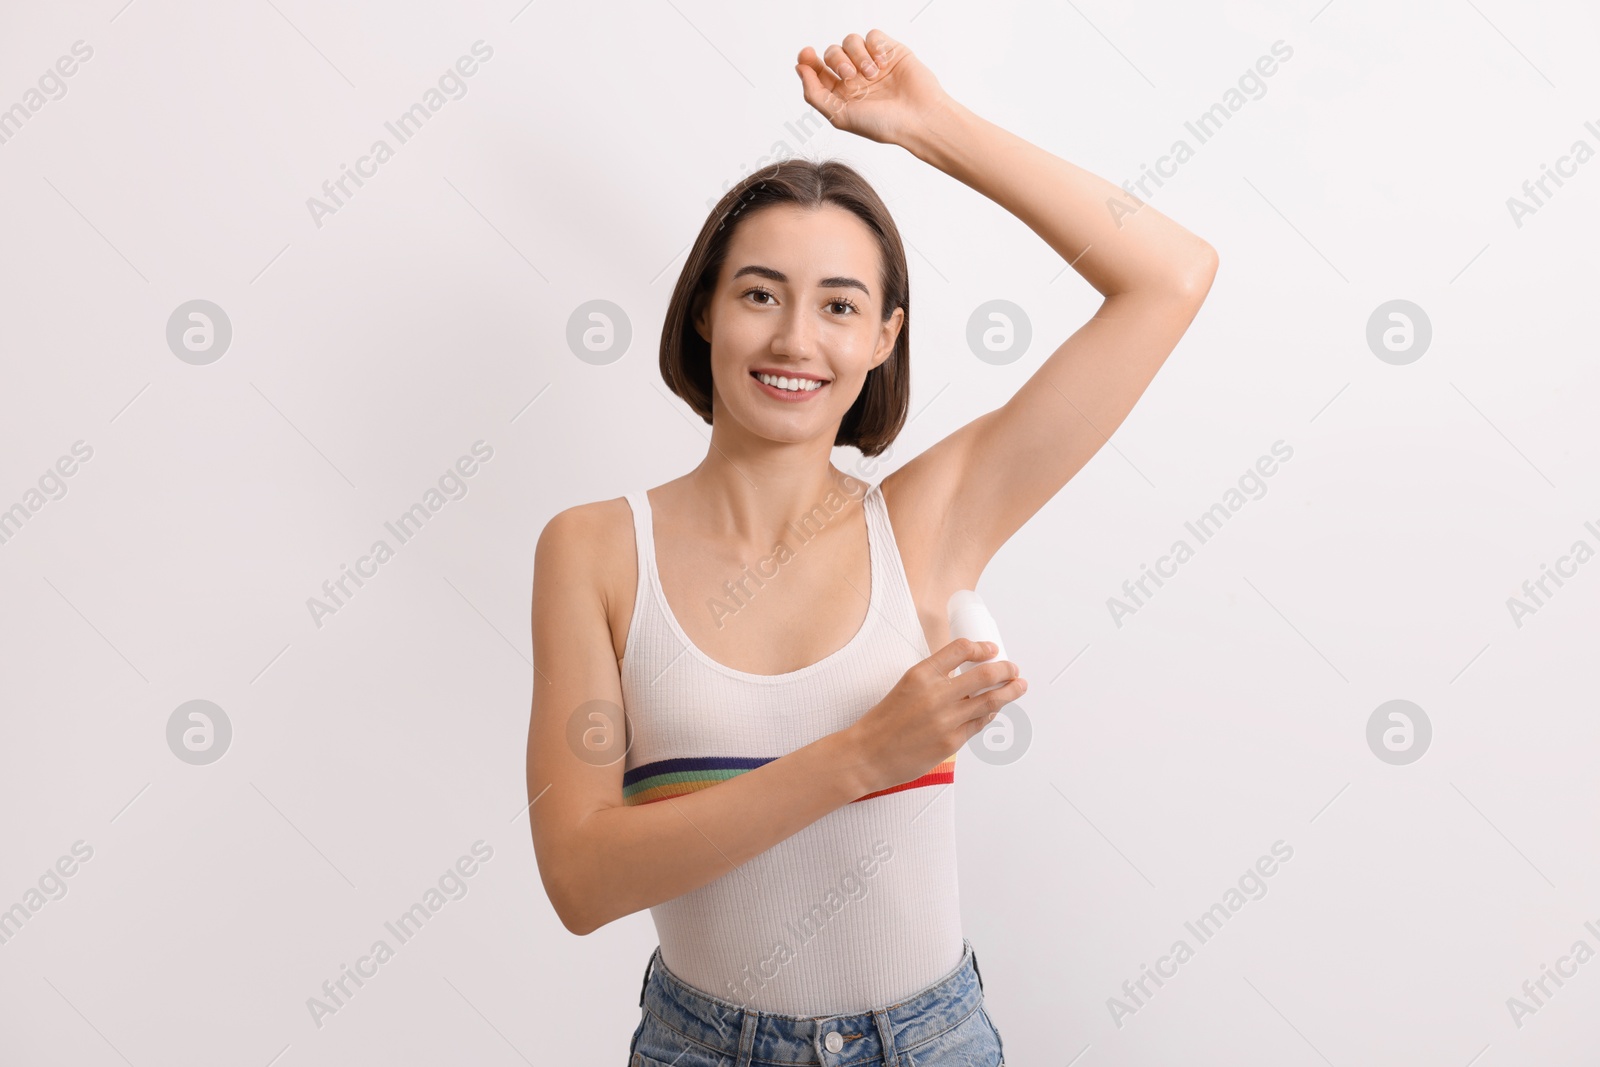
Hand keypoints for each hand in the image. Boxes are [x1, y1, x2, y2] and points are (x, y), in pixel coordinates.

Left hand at [794, 29, 951, 147]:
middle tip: (850, 75)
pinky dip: (875, 47)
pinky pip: (872, 35)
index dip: (808, 61)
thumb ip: (814, 93)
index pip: (818, 71)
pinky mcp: (890, 51)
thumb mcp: (839, 115)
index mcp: (842, 94)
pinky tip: (884, 64)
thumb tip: (799, 68)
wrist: (919, 117)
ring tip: (872, 74)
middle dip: (836, 60)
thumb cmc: (882, 124)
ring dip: (857, 55)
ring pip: (850, 40)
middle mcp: (856, 78)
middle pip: (832, 53)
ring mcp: (872, 63)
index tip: (805, 55)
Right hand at [846, 638, 1025, 796]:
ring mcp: (946, 719)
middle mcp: (936, 694)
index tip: (992, 649)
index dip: (981, 648)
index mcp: (920, 674)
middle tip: (1013, 669)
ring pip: (990, 701)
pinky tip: (993, 712)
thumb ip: (933, 679)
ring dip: (1009, 692)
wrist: (867, 755)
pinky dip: (989, 715)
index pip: (960, 649)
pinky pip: (979, 724)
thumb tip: (964, 677)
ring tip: (1019, 687)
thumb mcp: (905, 687)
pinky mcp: (951, 741)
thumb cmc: (883, 723)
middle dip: (1006, 669)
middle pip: (984, 674)